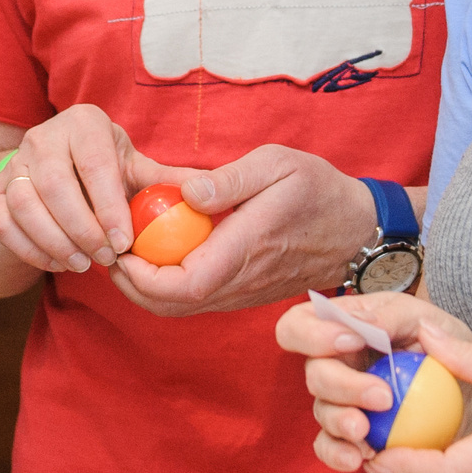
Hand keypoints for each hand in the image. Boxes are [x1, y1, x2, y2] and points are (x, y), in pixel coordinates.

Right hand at [0, 104, 174, 275]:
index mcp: (84, 123)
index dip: (109, 207)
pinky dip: (27, 248)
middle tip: (103, 259)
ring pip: (23, 203)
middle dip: (80, 229)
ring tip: (80, 265)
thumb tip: (212, 192)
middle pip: (54, 185)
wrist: (56, 164)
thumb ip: (168, 179)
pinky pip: (2, 220)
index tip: (124, 243)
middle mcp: (44, 136)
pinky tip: (55, 263)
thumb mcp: (135, 166)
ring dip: (52, 240)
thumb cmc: (105, 167)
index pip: (94, 164)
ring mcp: (15, 161)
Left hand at [110, 145, 379, 317]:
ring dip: (147, 287)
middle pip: (171, 305)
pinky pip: (197, 300)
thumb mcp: (278, 165)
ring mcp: (242, 293)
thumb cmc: (319, 191)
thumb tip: (185, 191)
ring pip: (181, 307)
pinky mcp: (243, 293)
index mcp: (244, 250)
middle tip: (113, 248)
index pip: (182, 285)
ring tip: (131, 248)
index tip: (120, 249)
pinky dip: (168, 285)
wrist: (358, 230)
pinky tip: (162, 251)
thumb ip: (230, 179)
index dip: (141, 277)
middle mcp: (239, 281)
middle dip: (132, 285)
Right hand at [278, 292, 471, 468]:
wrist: (465, 383)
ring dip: (341, 422)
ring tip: (365, 432)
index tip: (352, 341)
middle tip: (382, 397)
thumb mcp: (422, 317)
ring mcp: (339, 403)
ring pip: (322, 413)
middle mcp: (332, 366)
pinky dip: (339, 454)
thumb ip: (390, 317)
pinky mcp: (352, 436)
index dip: (312, 335)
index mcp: (338, 329)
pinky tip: (359, 458)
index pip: (297, 326)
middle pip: (314, 376)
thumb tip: (362, 327)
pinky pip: (331, 448)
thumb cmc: (437, 341)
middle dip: (343, 386)